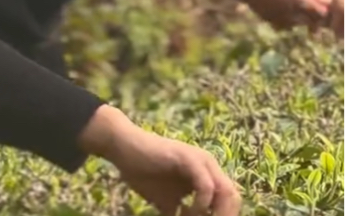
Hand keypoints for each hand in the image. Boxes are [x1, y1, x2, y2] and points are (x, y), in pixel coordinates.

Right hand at [79, 106, 240, 215]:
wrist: (123, 148)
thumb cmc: (142, 172)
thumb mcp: (166, 201)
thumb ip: (180, 213)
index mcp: (207, 174)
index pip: (229, 202)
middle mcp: (210, 166)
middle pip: (233, 199)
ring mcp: (201, 160)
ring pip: (226, 193)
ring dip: (215, 213)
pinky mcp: (188, 158)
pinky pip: (206, 186)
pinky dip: (200, 204)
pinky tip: (183, 208)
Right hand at [243, 0, 330, 31]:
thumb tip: (327, 2)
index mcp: (301, 2)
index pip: (321, 13)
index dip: (321, 10)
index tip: (317, 4)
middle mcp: (293, 14)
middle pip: (309, 21)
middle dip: (309, 15)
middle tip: (300, 3)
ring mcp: (282, 20)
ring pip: (296, 24)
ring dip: (297, 18)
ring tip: (287, 4)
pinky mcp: (272, 23)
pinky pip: (283, 24)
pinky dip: (284, 19)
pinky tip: (277, 6)